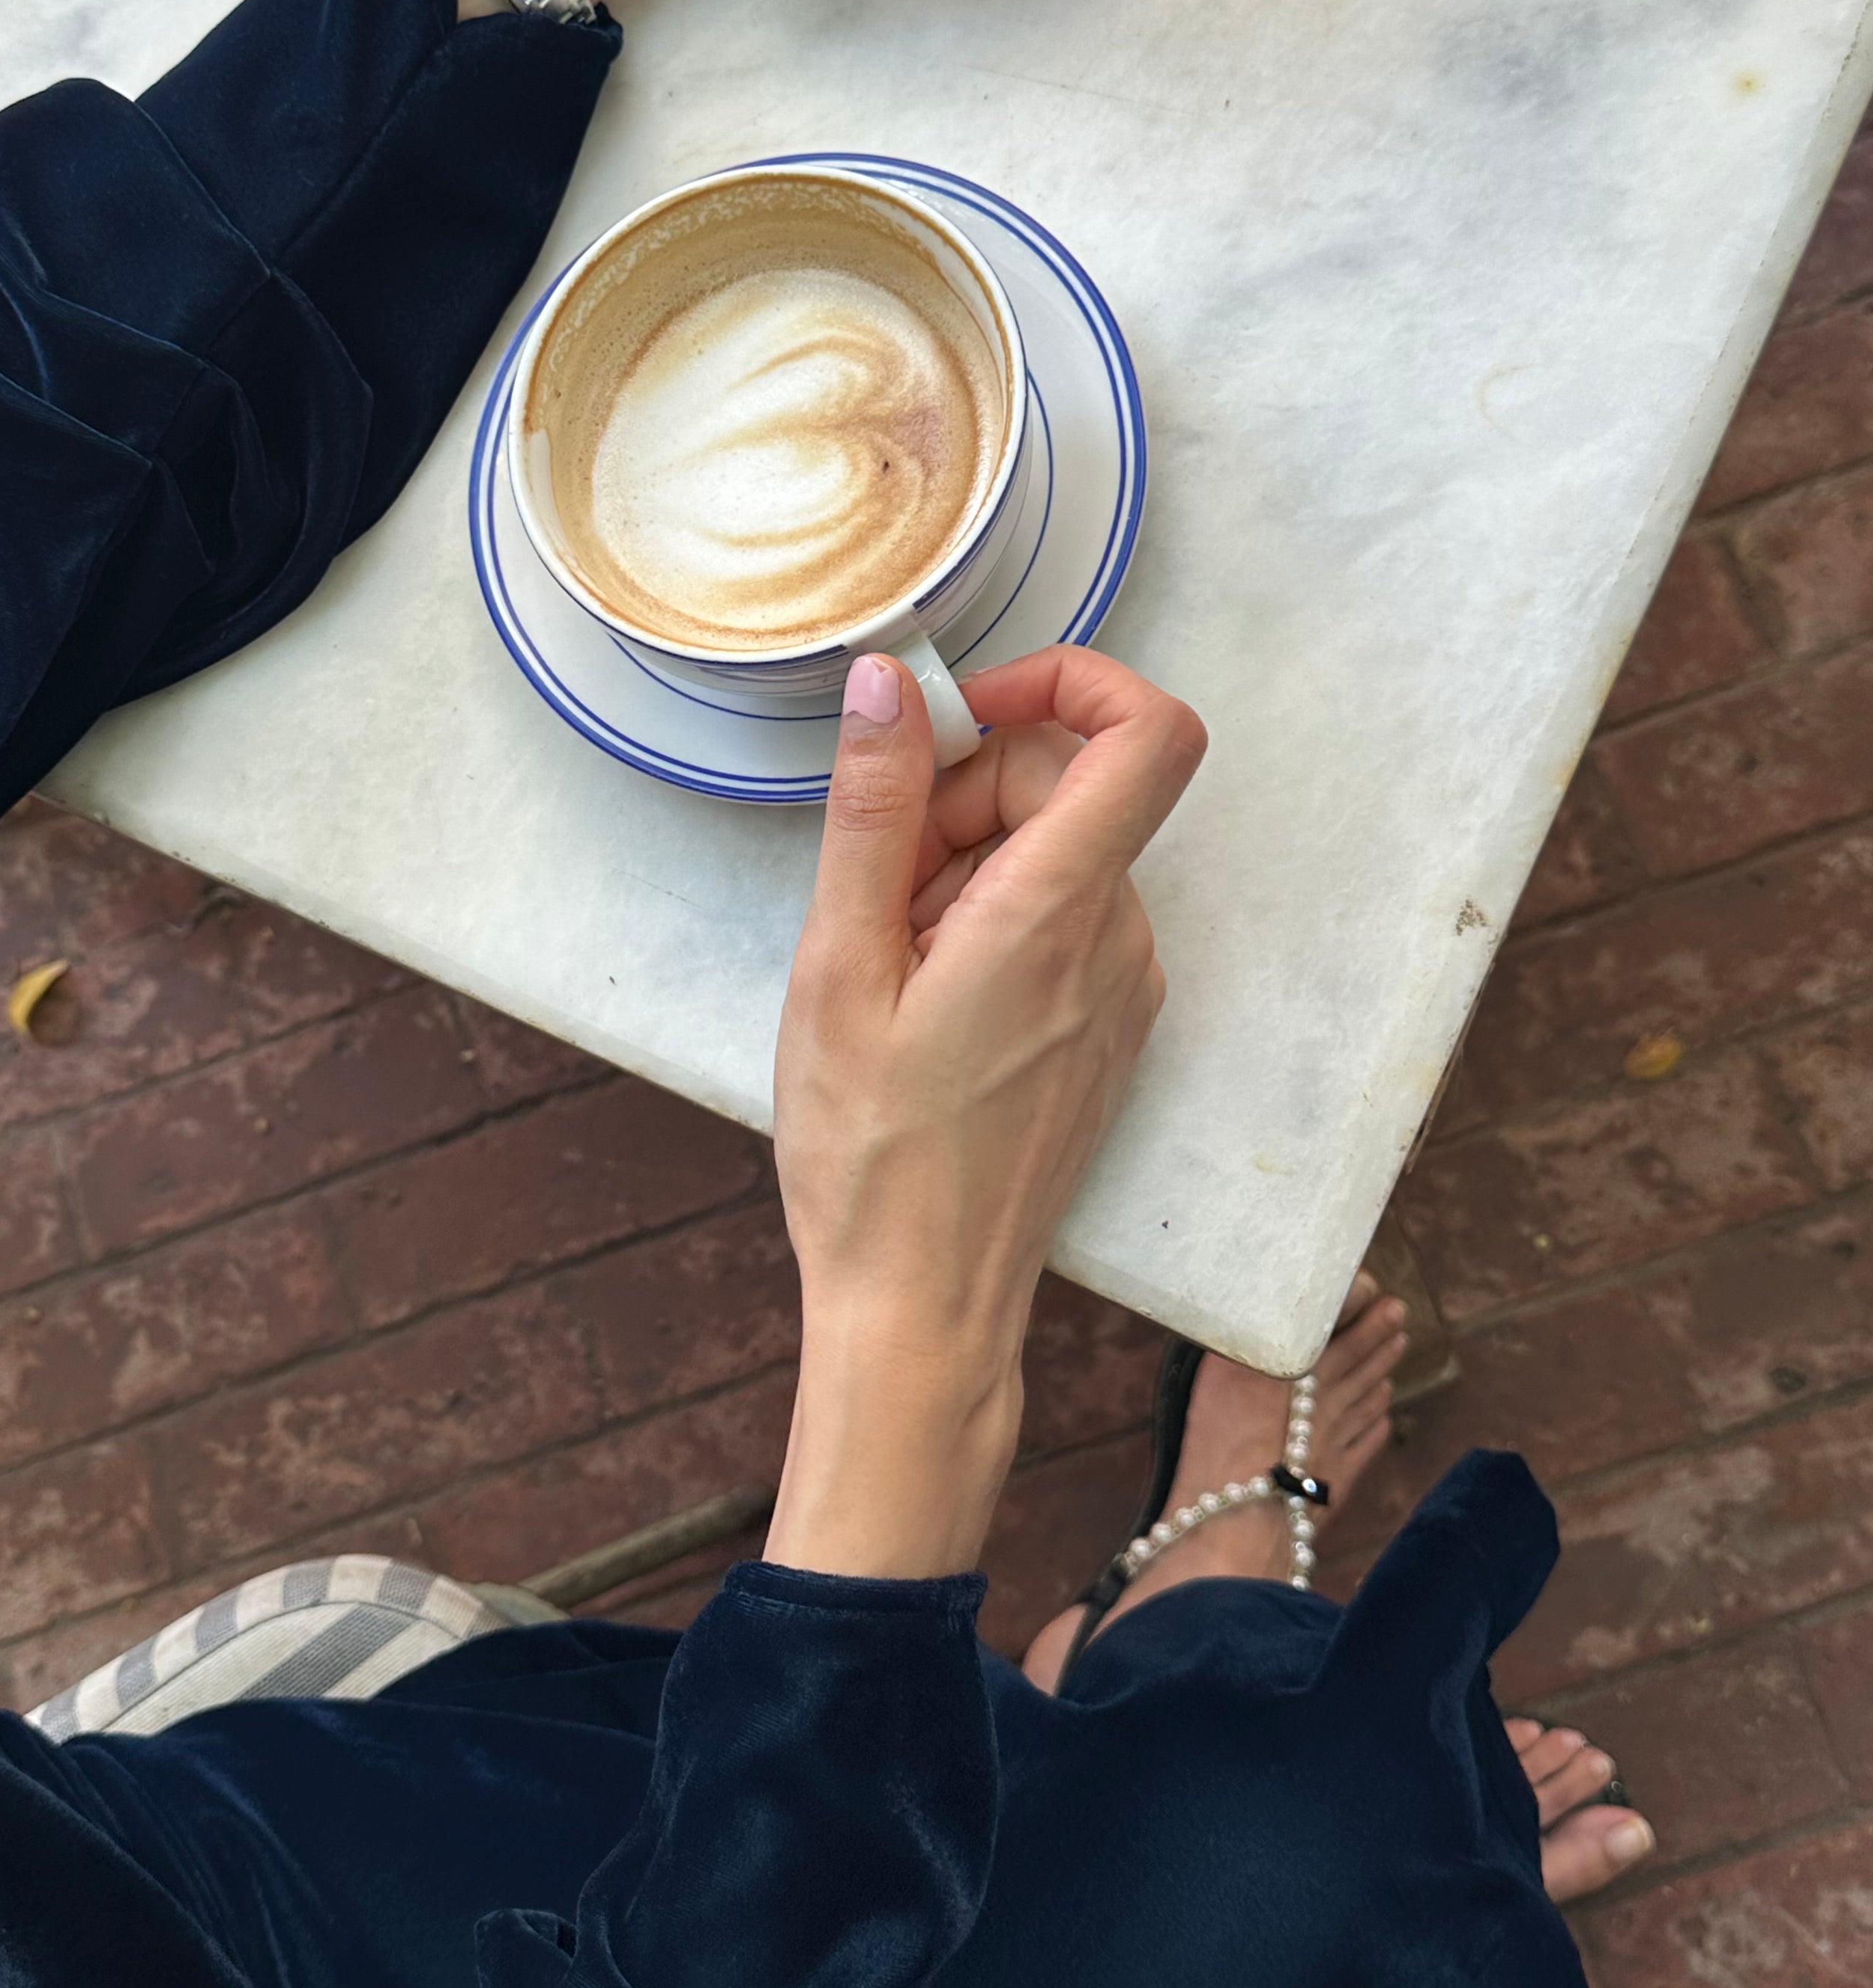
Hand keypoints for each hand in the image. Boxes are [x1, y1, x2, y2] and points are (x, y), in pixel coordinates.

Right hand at [766, 648, 1205, 1579]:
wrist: (924, 1306)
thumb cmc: (869, 1154)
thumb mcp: (839, 970)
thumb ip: (870, 813)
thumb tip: (886, 683)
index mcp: (1056, 916)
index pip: (1148, 734)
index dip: (1069, 680)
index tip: (965, 711)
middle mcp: (1118, 940)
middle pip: (1069, 788)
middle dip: (962, 797)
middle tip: (870, 883)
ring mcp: (1125, 986)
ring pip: (1058, 853)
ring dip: (964, 865)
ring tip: (886, 962)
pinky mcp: (1112, 1024)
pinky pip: (1064, 918)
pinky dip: (991, 919)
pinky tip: (922, 998)